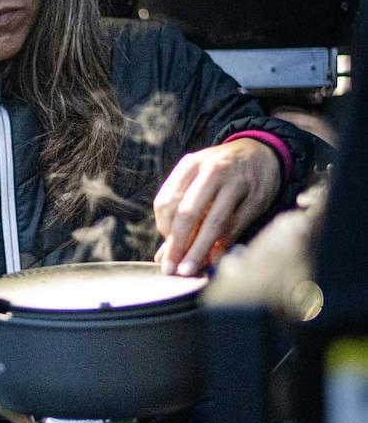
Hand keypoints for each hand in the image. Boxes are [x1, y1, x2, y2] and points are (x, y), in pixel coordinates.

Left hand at [153, 139, 281, 275]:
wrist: (260, 152)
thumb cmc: (219, 172)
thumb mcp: (196, 179)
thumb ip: (178, 212)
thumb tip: (163, 255)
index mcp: (190, 165)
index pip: (166, 201)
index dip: (163, 228)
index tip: (166, 245)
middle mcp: (212, 171)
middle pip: (187, 213)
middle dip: (177, 245)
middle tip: (171, 270)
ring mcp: (236, 183)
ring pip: (213, 223)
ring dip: (199, 250)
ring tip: (188, 270)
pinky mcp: (257, 197)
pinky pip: (235, 226)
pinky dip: (222, 245)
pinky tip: (213, 259)